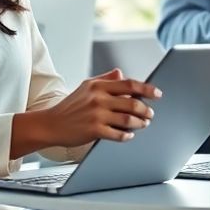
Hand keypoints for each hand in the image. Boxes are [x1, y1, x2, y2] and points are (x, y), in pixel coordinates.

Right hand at [28, 69, 160, 148]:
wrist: (52, 123)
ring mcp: (96, 115)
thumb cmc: (71, 106)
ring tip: (143, 124)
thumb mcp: (86, 87)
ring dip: (140, 123)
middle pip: (132, 103)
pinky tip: (129, 135)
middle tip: (150, 114)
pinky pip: (119, 134)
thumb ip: (105, 79)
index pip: (128, 84)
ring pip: (128, 120)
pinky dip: (127, 135)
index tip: (157, 94)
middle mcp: (98, 99)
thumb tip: (121, 73)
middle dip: (145, 110)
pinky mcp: (94, 130)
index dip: (146, 89)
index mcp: (98, 85)